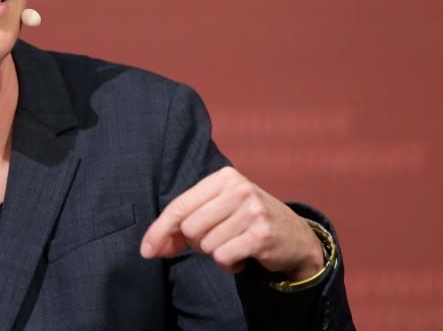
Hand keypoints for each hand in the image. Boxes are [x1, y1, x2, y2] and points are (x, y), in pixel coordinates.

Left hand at [140, 167, 323, 279]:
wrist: (295, 237)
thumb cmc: (245, 222)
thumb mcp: (217, 213)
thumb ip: (182, 227)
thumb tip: (150, 249)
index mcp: (223, 177)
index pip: (179, 206)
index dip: (159, 231)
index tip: (147, 251)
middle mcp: (238, 188)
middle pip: (189, 228)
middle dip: (197, 243)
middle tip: (219, 240)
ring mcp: (252, 210)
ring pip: (206, 245)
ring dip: (216, 254)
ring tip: (234, 245)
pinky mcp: (262, 234)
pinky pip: (223, 258)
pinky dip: (229, 265)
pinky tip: (243, 258)